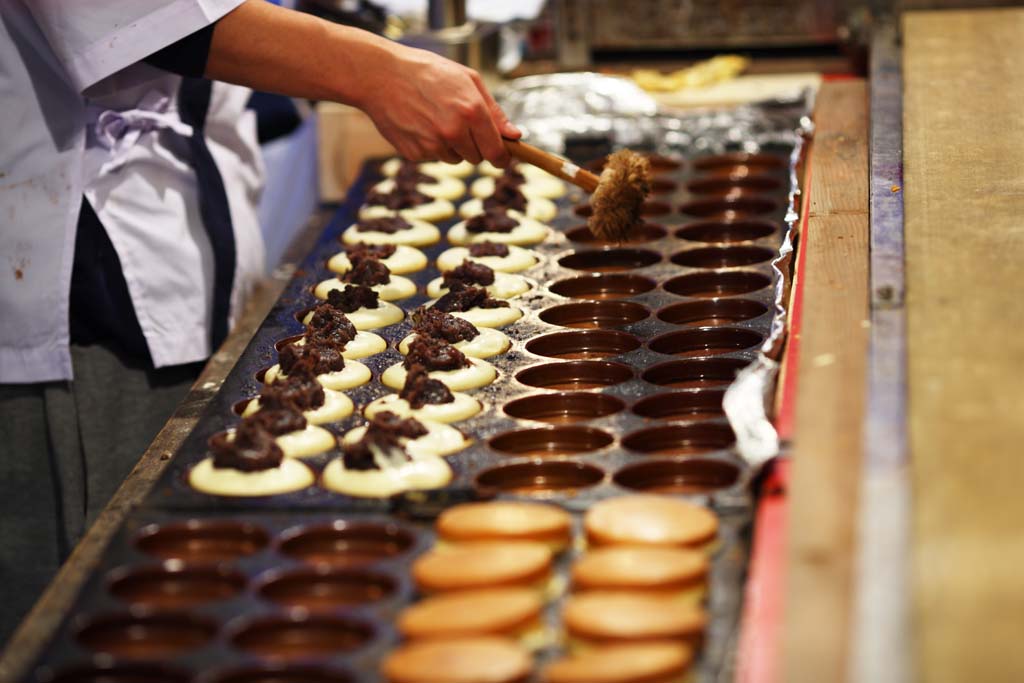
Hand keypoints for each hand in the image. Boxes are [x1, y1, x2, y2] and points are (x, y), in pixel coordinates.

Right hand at [358, 45, 520, 166]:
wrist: (381, 76)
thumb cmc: (428, 72)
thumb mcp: (468, 80)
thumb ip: (494, 111)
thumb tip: (515, 136)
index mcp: (472, 111)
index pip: (496, 152)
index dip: (502, 157)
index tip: (502, 157)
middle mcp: (454, 132)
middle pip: (477, 158)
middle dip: (475, 145)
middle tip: (459, 122)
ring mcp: (433, 145)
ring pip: (455, 159)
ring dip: (452, 146)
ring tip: (435, 118)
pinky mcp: (415, 154)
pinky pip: (433, 158)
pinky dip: (431, 146)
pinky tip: (420, 123)